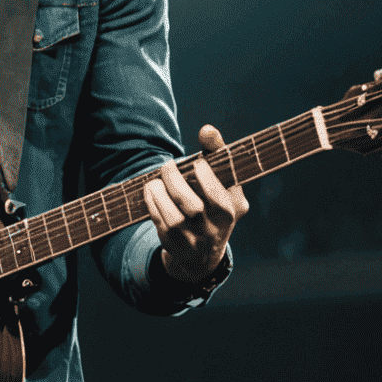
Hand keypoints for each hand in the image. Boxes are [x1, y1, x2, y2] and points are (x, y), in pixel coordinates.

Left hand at [144, 125, 248, 285]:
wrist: (204, 252)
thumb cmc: (216, 204)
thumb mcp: (225, 182)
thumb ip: (218, 153)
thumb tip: (206, 130)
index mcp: (230, 211)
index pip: (218, 195)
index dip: (205, 176)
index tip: (197, 164)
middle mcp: (213, 229)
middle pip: (192, 207)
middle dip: (175, 182)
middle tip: (168, 166)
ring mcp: (193, 239)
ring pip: (172, 218)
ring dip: (159, 194)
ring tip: (155, 180)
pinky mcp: (174, 244)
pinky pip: (159, 223)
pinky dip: (151, 204)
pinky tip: (151, 191)